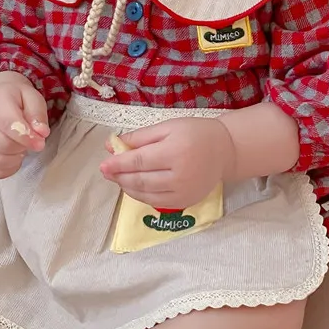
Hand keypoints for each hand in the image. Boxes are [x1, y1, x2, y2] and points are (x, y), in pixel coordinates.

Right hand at [0, 72, 49, 179]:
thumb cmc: (16, 100)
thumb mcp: (32, 97)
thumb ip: (38, 113)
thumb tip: (41, 133)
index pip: (8, 123)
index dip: (26, 137)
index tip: (40, 142)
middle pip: (1, 144)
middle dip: (22, 147)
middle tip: (30, 141)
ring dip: (15, 159)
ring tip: (21, 149)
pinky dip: (6, 169)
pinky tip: (13, 158)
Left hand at [100, 117, 235, 209]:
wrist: (225, 150)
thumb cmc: (196, 133)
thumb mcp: (168, 127)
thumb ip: (140, 137)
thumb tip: (111, 145)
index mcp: (176, 151)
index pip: (139, 161)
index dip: (118, 164)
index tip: (103, 164)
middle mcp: (180, 175)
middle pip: (140, 180)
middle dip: (119, 176)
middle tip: (106, 171)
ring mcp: (183, 192)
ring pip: (145, 194)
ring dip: (127, 187)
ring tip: (118, 178)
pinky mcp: (185, 202)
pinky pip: (156, 202)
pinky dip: (141, 195)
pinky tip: (135, 186)